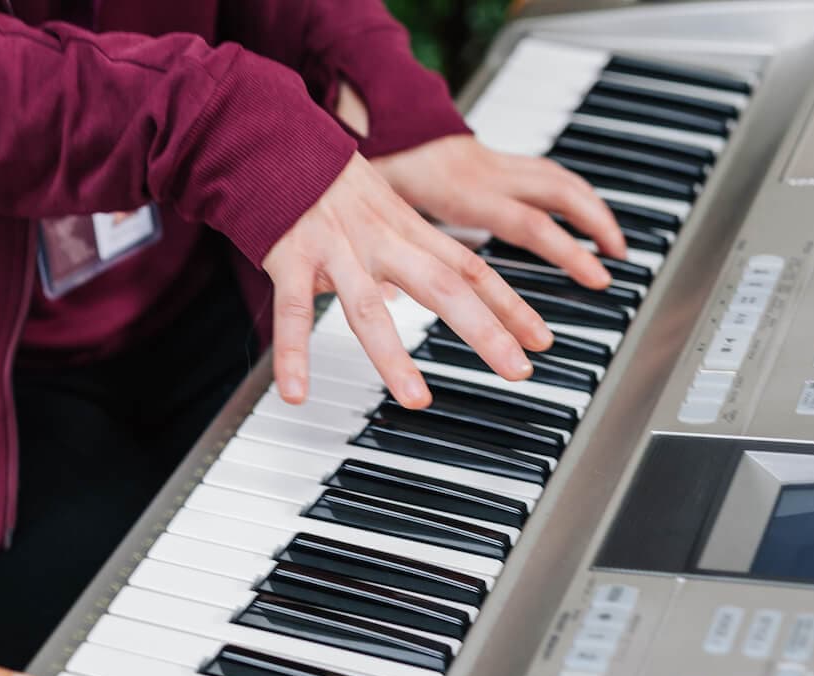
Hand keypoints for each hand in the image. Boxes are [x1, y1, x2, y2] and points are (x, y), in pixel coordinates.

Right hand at [263, 153, 550, 409]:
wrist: (272, 136)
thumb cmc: (322, 179)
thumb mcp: (375, 211)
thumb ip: (393, 253)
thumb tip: (397, 300)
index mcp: (406, 230)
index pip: (470, 269)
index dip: (510, 304)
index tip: (540, 340)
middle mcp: (380, 240)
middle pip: (444, 286)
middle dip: (485, 330)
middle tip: (517, 371)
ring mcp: (336, 250)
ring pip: (370, 308)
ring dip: (394, 357)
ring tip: (417, 400)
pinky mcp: (290, 258)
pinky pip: (293, 311)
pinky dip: (294, 353)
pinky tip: (296, 392)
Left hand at [371, 135, 627, 289]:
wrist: (387, 118)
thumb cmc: (383, 162)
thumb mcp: (379, 213)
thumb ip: (391, 252)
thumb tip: (387, 298)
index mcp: (467, 193)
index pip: (531, 224)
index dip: (569, 251)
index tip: (597, 276)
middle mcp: (492, 176)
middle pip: (561, 196)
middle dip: (596, 227)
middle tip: (617, 261)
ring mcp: (500, 165)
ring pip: (562, 180)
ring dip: (593, 208)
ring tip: (613, 241)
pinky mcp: (501, 160)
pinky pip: (549, 174)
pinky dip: (574, 195)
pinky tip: (583, 216)